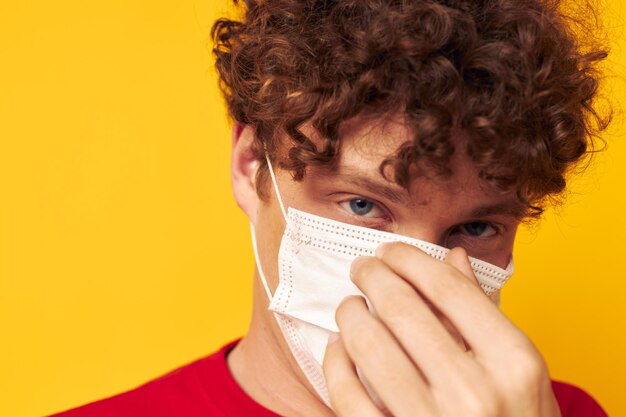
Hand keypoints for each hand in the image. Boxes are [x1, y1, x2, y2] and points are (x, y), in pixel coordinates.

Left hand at [322, 242, 560, 416]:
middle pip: (402, 308)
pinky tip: (339, 348)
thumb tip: (453, 257)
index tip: (390, 251)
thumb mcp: (519, 372)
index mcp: (514, 363)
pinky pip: (348, 395)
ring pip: (368, 345)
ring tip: (351, 307)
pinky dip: (336, 363)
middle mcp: (475, 393)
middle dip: (372, 277)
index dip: (410, 259)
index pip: (448, 288)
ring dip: (350, 315)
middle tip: (362, 269)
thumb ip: (484, 313)